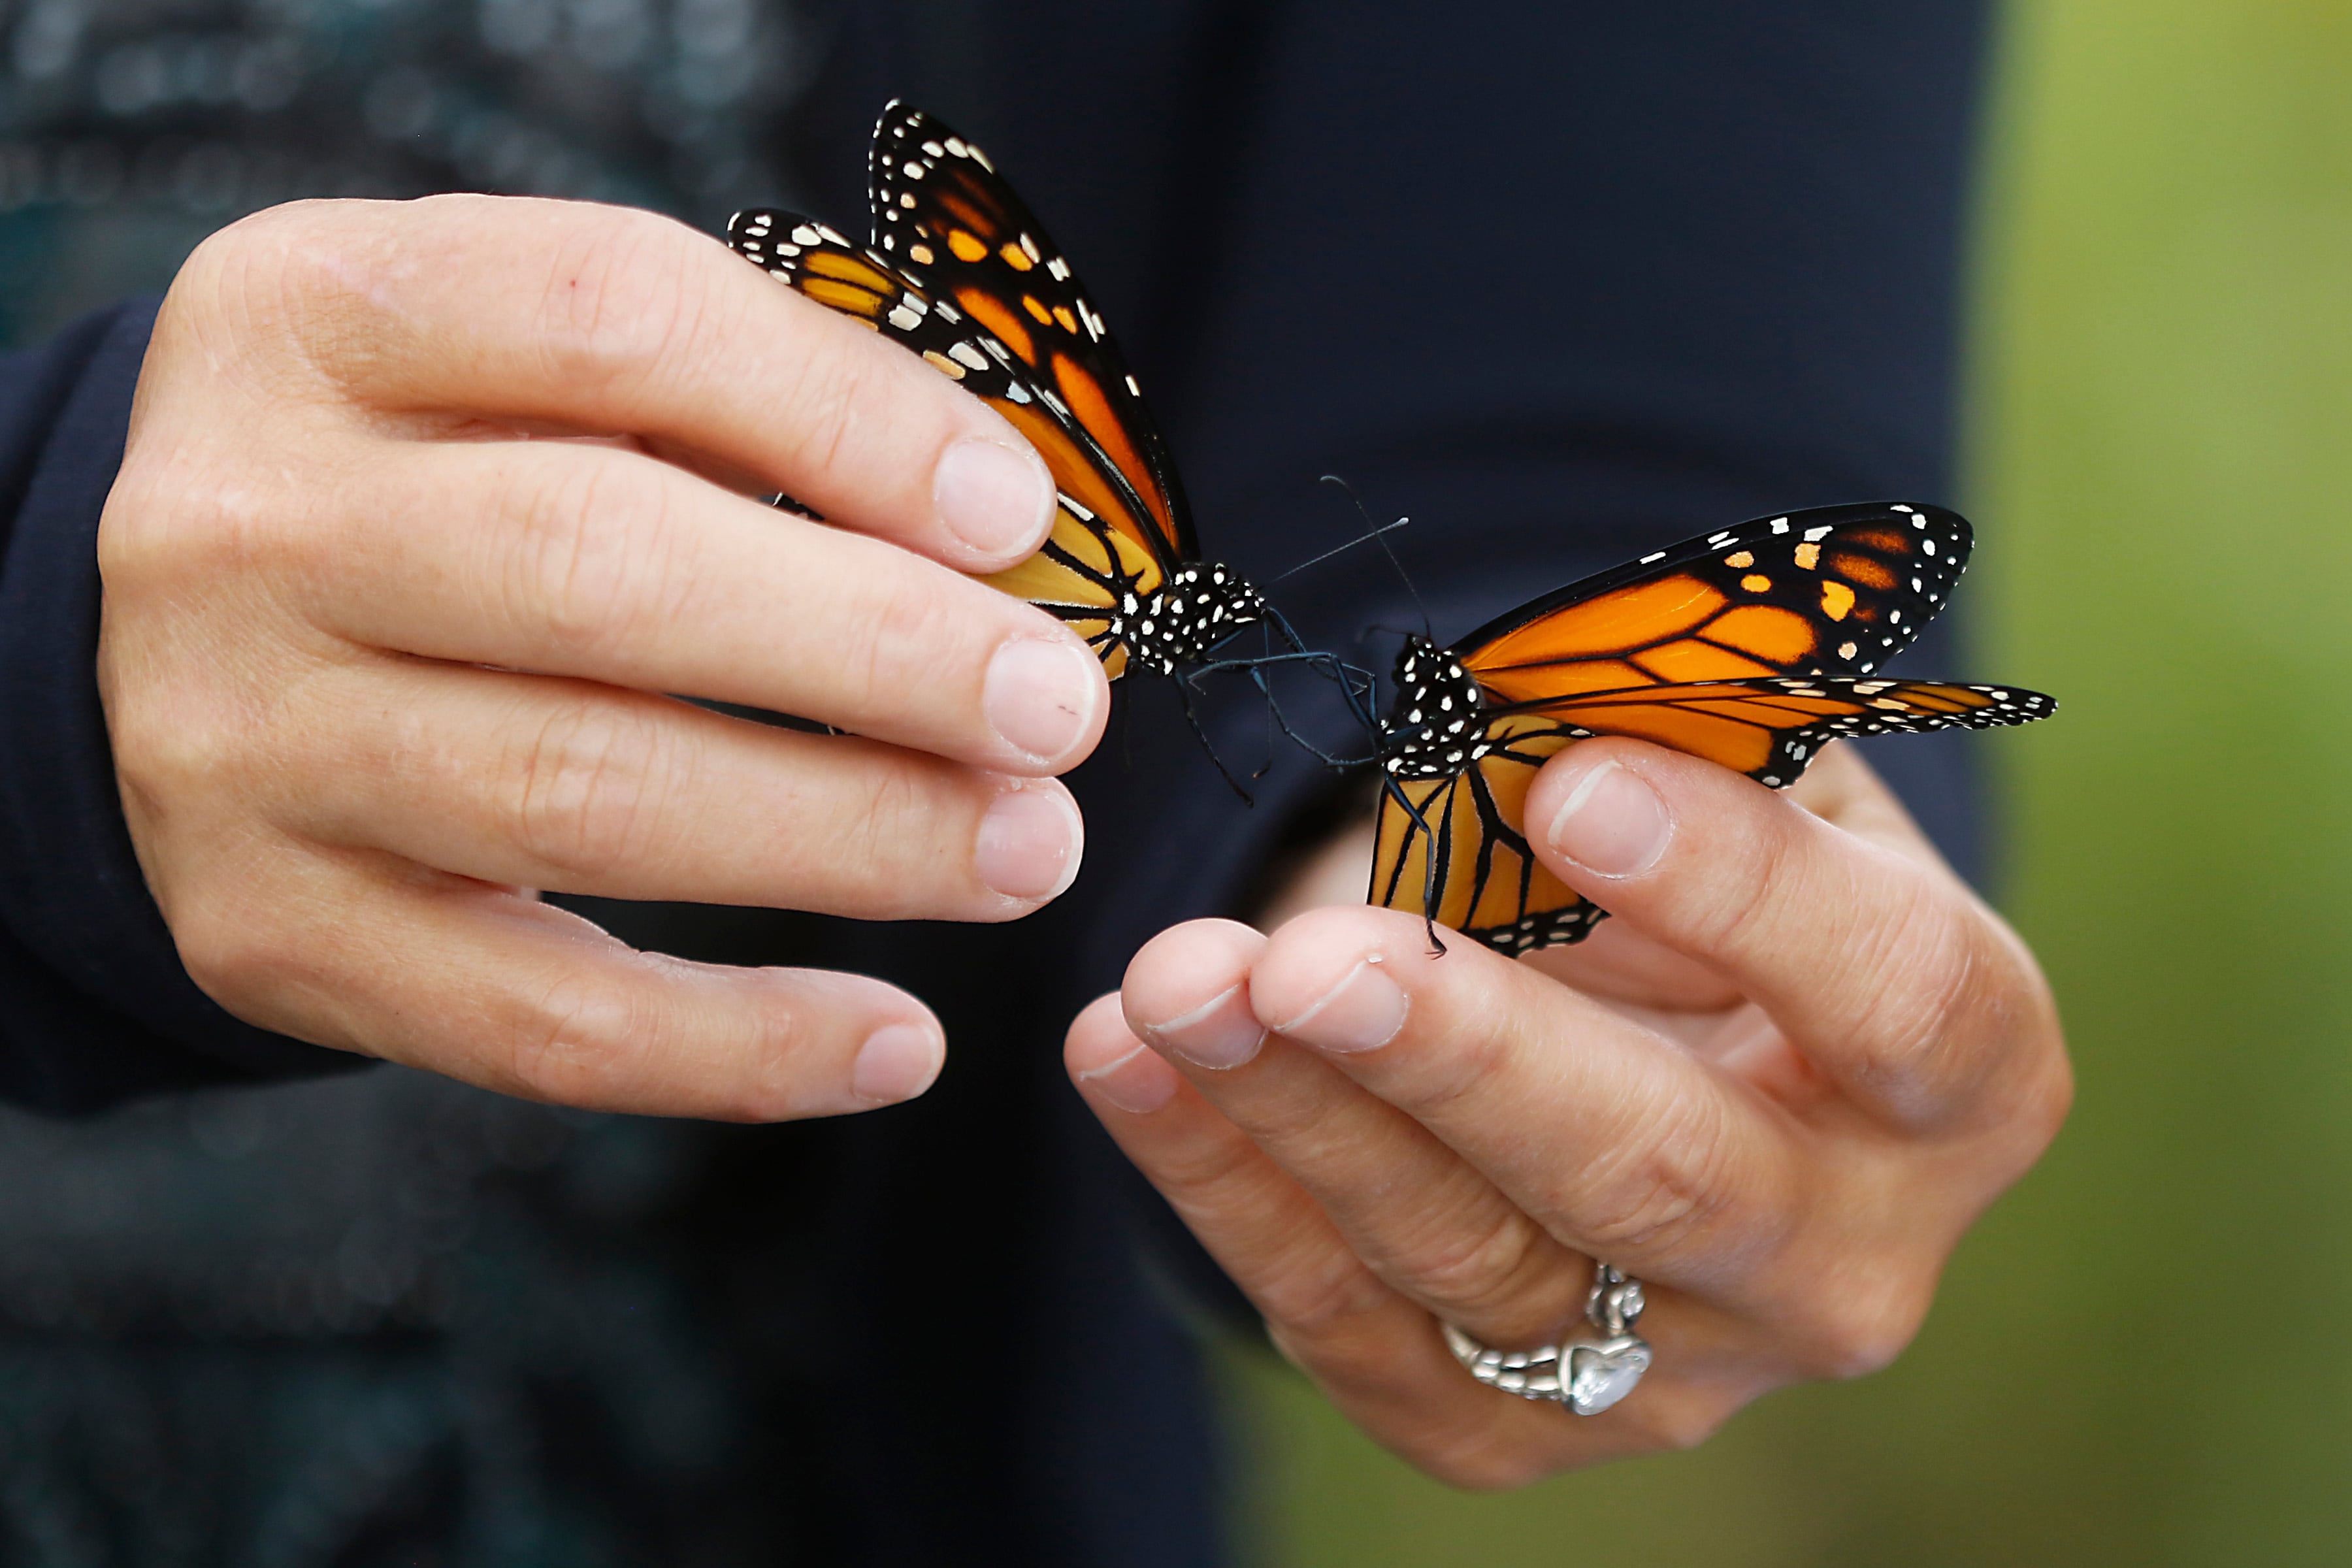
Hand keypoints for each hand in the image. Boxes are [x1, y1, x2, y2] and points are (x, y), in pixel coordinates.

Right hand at [100, 194, 1108, 1119]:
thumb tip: (999, 539)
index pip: (613, 317)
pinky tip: (896, 1042)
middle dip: (874, 650)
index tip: (1015, 519)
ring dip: (845, 837)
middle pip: (597, 566)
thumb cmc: (433, 470)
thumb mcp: (524, 366)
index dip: (844, 417)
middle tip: (1057, 709)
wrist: (176, 629)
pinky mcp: (271, 928)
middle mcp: (248, 520)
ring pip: (578, 799)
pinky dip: (736, 1045)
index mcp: (327, 312)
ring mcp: (239, 739)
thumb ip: (736, 406)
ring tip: (1024, 850)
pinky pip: (530, 1019)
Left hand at [1064, 741, 2067, 1484]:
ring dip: (1303, 1116)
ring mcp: (1680, 1371)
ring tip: (1172, 983)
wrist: (1646, 1048)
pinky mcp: (1517, 1433)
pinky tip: (1127, 1064)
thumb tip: (1526, 723)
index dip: (1742, 892)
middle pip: (1668, 1175)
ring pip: (1477, 1261)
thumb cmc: (1694, 886)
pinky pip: (1354, 1329)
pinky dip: (1226, 1188)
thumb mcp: (1728, 782)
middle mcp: (1845, 1256)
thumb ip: (1670, 744)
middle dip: (1470, 1059)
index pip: (1894, 998)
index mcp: (1960, 1073)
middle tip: (1312, 959)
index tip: (1572, 790)